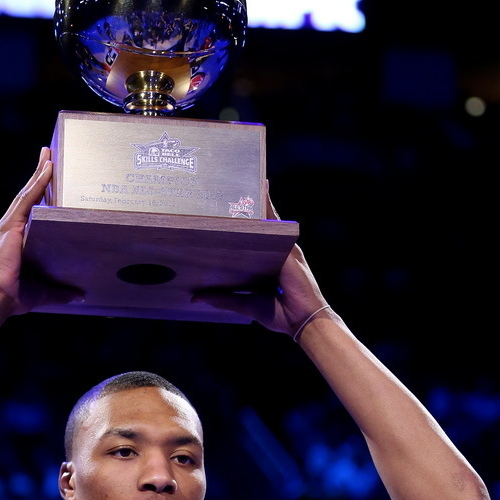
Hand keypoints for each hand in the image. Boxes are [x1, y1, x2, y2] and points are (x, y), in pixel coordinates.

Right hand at [0, 147, 83, 314]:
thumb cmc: (13, 297)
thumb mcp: (43, 292)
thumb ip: (61, 291)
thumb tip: (80, 295)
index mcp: (12, 242)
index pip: (27, 213)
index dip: (36, 195)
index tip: (45, 179)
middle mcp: (7, 229)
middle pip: (26, 196)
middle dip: (37, 176)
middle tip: (48, 155)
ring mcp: (7, 225)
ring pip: (26, 193)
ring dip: (39, 172)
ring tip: (48, 154)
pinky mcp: (11, 225)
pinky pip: (28, 199)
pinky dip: (39, 183)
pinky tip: (48, 168)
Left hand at [191, 184, 328, 334]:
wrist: (303, 320)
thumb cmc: (280, 314)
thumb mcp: (245, 304)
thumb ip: (223, 298)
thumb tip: (195, 297)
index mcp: (269, 264)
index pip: (254, 241)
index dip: (243, 227)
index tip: (228, 213)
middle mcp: (278, 253)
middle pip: (262, 225)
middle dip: (250, 208)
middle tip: (233, 190)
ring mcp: (285, 247)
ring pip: (269, 218)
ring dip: (259, 199)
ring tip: (246, 179)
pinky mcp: (288, 245)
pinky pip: (276, 220)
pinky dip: (268, 203)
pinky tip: (261, 186)